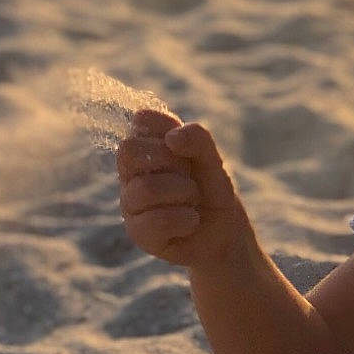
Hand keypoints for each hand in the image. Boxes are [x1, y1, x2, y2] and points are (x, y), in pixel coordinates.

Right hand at [116, 109, 250, 267]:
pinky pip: (156, 220)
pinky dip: (184, 219)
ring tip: (193, 202)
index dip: (169, 131)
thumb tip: (172, 137)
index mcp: (145, 146)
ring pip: (146, 188)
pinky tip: (191, 222)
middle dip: (171, 161)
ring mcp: (130, 203)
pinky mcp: (137, 232)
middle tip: (189, 176)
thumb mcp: (213, 159)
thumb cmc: (212, 190)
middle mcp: (131, 172)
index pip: (141, 120)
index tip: (186, 149)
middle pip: (129, 150)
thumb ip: (197, 139)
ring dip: (184, 193)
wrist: (224, 233)